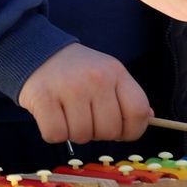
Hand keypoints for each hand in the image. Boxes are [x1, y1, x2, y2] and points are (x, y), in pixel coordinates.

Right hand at [16, 43, 150, 145]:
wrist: (36, 50)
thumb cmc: (76, 70)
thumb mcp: (107, 73)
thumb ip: (127, 96)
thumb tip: (150, 118)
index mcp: (116, 72)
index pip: (139, 112)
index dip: (132, 130)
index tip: (119, 130)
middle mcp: (96, 78)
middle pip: (110, 131)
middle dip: (98, 132)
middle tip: (85, 116)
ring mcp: (69, 87)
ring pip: (83, 136)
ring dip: (74, 132)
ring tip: (67, 111)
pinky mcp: (43, 97)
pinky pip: (57, 135)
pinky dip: (53, 132)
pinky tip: (52, 114)